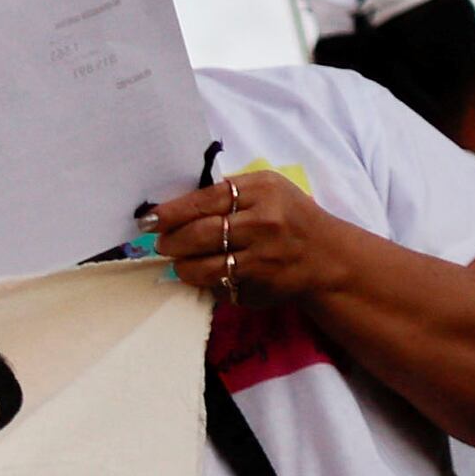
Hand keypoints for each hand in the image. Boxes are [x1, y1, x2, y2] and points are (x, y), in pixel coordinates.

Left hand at [151, 168, 358, 304]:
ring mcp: (263, 256)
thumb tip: (172, 207)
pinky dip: (206, 283)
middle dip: (172, 241)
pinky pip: (220, 286)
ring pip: (205, 266)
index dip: (171, 212)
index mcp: (263, 190)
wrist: (326, 256)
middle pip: (200, 233)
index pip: (205, 199)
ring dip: (183, 267)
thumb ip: (227, 193)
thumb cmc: (288, 217)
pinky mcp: (261, 284)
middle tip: (162, 244)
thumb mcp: (267, 191)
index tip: (148, 220)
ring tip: (179, 262)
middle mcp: (264, 222)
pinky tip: (205, 276)